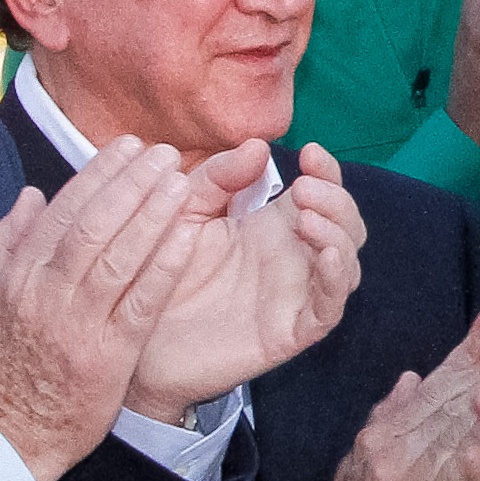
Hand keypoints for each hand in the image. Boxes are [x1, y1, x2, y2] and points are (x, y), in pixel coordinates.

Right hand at [0, 140, 204, 480]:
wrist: (9, 434)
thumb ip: (2, 243)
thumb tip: (30, 195)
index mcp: (16, 275)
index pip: (61, 211)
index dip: (97, 175)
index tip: (127, 147)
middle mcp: (45, 293)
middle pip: (92, 225)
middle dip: (130, 183)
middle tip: (163, 153)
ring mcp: (78, 323)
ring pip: (119, 256)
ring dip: (153, 214)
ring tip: (181, 181)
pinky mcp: (109, 353)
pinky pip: (142, 301)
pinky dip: (164, 266)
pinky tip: (189, 236)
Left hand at [125, 145, 366, 422]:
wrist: (132, 334)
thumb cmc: (157, 273)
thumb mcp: (184, 211)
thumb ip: (216, 178)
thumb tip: (258, 145)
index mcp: (274, 227)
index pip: (323, 193)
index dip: (327, 171)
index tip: (310, 151)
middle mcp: (294, 259)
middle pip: (346, 224)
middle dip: (336, 200)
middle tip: (304, 189)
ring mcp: (296, 295)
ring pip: (347, 264)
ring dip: (339, 234)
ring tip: (305, 218)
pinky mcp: (290, 331)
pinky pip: (330, 307)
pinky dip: (336, 278)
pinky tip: (323, 255)